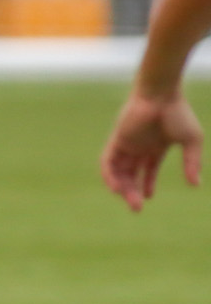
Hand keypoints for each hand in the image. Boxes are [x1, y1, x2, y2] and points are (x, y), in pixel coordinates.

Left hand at [100, 90, 202, 210]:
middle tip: (136, 208)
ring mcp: (127, 143)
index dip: (146, 184)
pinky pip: (107, 161)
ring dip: (122, 187)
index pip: (148, 169)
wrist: (161, 95)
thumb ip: (193, 162)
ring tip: (129, 200)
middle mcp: (139, 146)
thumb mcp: (191, 141)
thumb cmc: (178, 113)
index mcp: (156, 146)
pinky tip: (116, 188)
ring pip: (119, 170)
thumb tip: (195, 184)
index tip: (148, 197)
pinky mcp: (116, 140)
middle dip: (133, 191)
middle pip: (131, 173)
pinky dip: (109, 175)